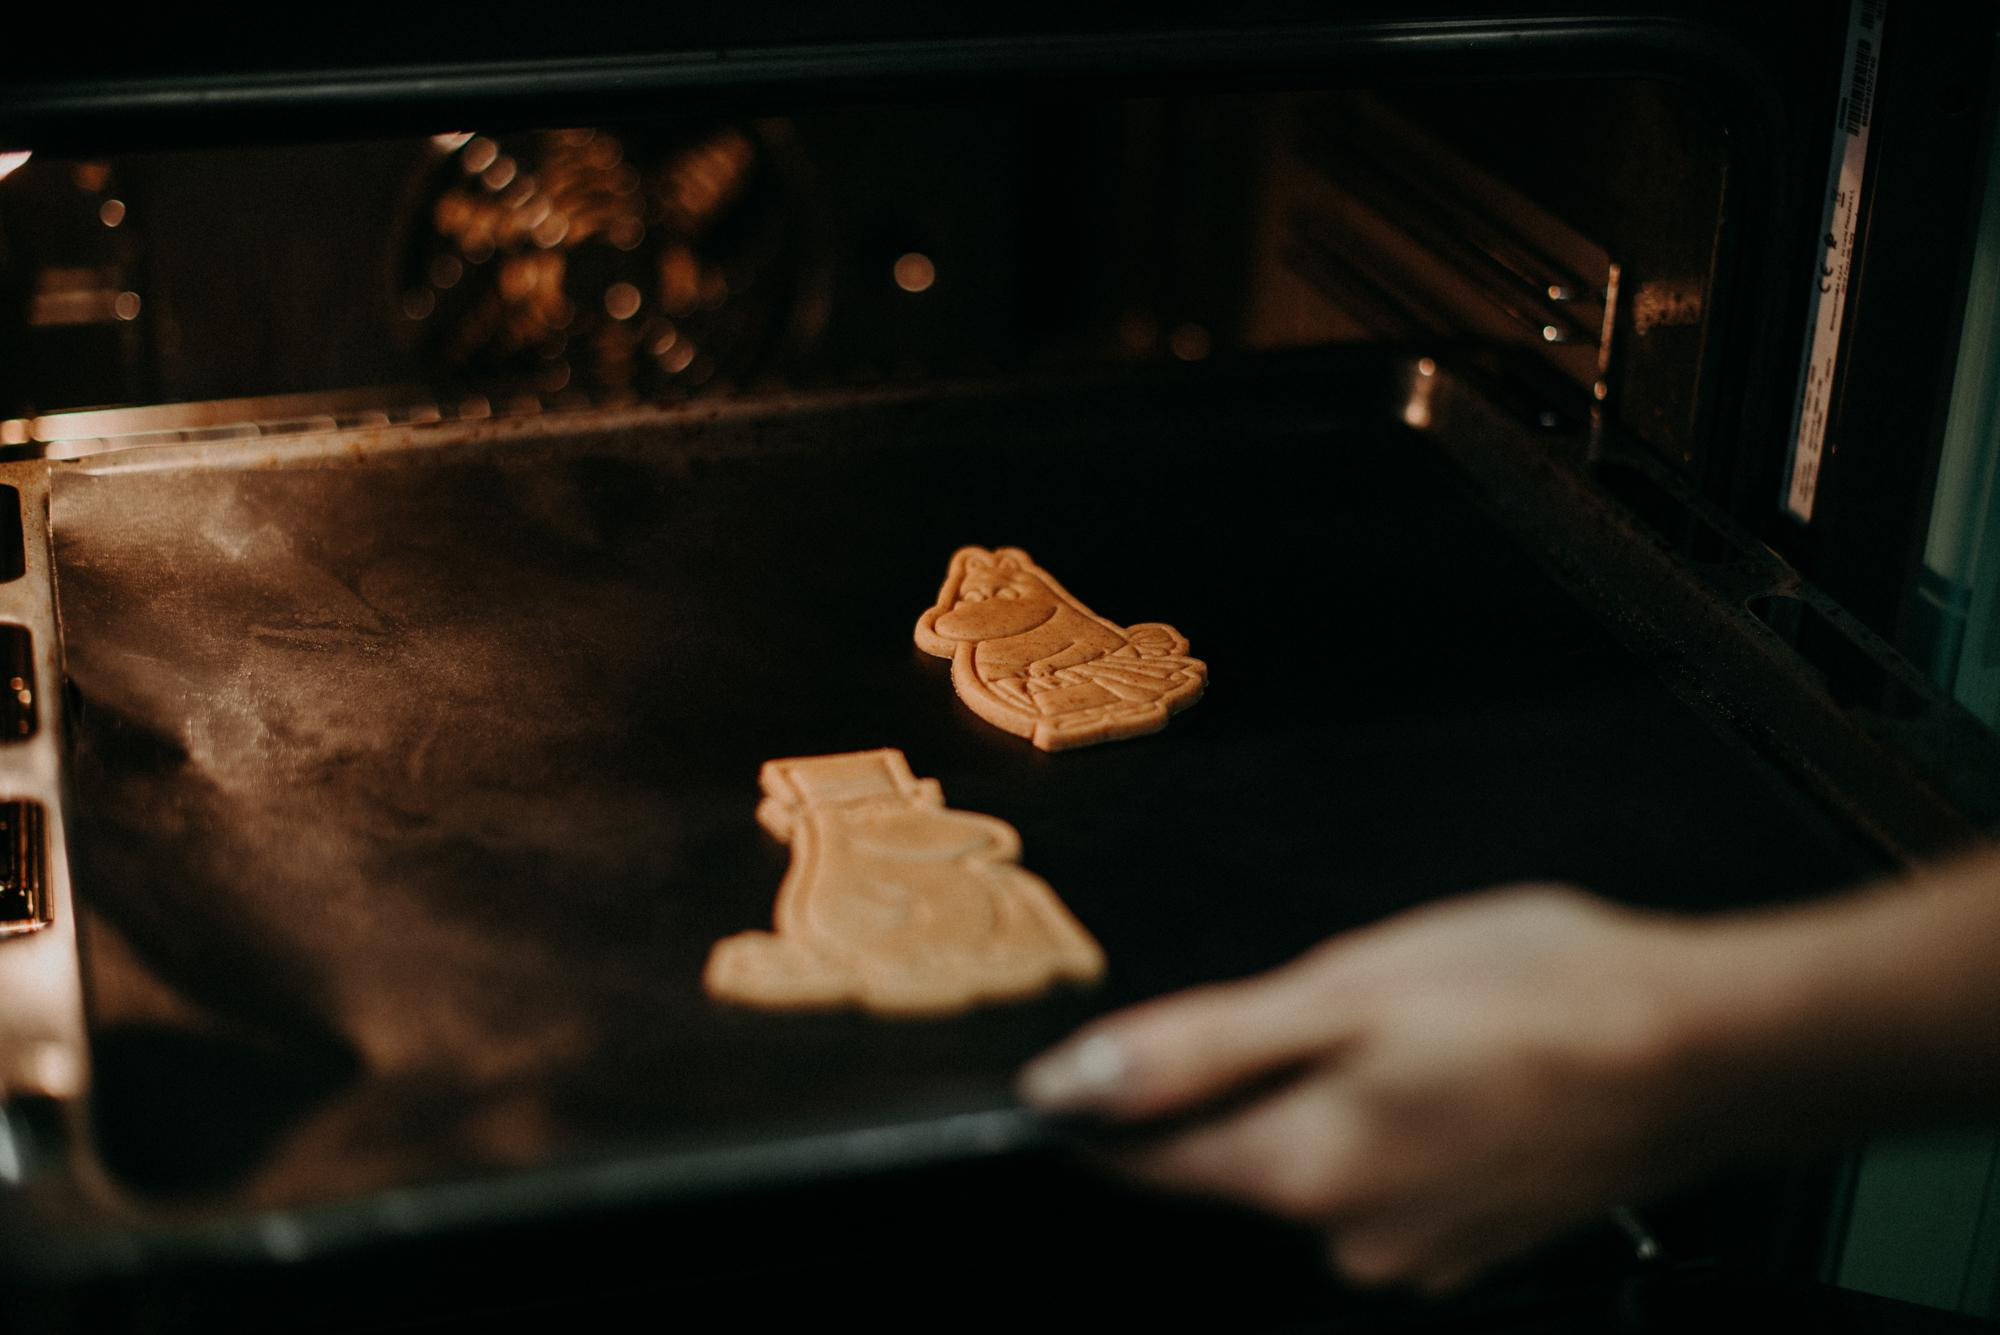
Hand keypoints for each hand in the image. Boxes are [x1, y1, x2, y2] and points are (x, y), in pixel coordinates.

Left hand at [1018, 885, 1717, 1292]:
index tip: (1111, 1052)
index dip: (1111, 1101)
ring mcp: (1420, 1247)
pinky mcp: (1476, 1236)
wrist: (1711, 1049)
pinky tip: (1459, 1065)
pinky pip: (1393, 1174)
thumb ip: (1197, 1046)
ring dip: (1332, 1091)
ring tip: (1417, 1022)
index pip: (1148, 1156)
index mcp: (1302, 1170)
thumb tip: (1074, 1083)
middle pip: (1235, 1155)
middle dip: (1249, 1074)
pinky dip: (1400, 1118)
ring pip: (1319, 1159)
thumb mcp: (1346, 989)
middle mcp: (1350, 1235)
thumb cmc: (1540, 1000)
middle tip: (1329, 996)